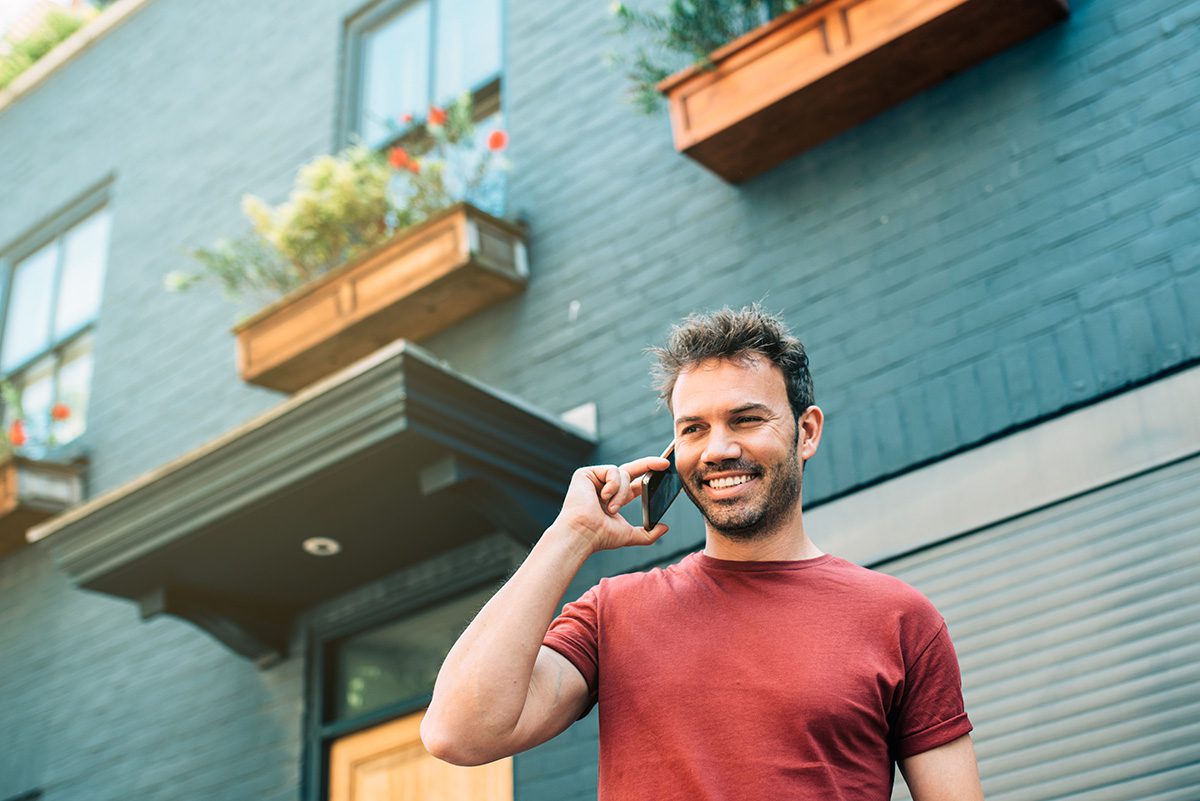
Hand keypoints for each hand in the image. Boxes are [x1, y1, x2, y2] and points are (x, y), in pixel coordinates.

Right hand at [552, 456, 670, 553]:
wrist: (583, 533)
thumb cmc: (600, 536)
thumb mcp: (629, 535)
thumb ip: (648, 533)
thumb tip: (664, 528)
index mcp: (613, 500)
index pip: (634, 485)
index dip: (648, 477)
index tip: (664, 471)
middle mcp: (604, 488)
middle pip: (631, 470)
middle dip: (649, 464)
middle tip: (665, 463)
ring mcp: (594, 480)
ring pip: (623, 474)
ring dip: (622, 493)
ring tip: (611, 509)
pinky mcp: (586, 473)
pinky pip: (612, 470)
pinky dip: (613, 485)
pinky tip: (603, 497)